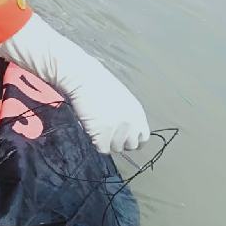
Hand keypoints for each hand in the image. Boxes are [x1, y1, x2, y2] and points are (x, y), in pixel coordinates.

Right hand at [0, 13, 149, 153]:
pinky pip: (101, 148)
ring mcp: (118, 130)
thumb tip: (124, 132)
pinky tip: (89, 126)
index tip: (120, 136)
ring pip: (114, 148)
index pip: (142, 138)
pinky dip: (94, 140)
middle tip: (105, 130)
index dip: (131, 138)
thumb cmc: (98, 84)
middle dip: (118, 141)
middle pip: (129, 146)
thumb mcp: (121, 100)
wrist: (82, 77)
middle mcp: (132, 123)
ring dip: (105, 140)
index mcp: (138, 113)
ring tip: (95, 124)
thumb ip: (126, 116)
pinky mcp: (103, 135)